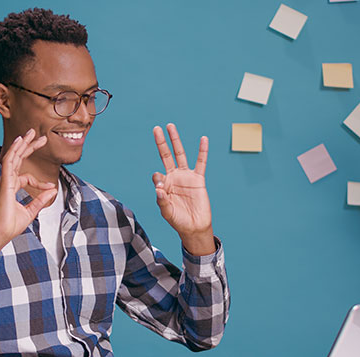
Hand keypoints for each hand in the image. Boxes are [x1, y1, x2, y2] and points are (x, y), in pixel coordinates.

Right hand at [0, 129, 56, 254]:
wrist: (0, 234)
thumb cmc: (10, 226)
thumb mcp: (30, 212)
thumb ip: (40, 200)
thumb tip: (53, 191)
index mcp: (11, 187)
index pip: (27, 177)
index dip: (41, 181)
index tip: (52, 187)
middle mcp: (6, 181)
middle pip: (18, 159)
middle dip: (29, 147)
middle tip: (40, 136)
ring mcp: (4, 181)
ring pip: (13, 157)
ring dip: (22, 144)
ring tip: (31, 133)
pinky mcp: (4, 183)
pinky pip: (8, 163)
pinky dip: (14, 151)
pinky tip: (20, 142)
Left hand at [152, 123, 215, 255]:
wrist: (195, 227)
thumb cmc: (178, 221)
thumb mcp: (166, 212)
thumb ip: (161, 201)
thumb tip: (158, 187)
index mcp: (164, 185)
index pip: (157, 174)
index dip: (158, 180)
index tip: (162, 189)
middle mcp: (174, 178)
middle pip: (166, 156)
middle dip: (161, 142)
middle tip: (156, 129)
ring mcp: (186, 177)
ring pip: (180, 154)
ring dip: (175, 140)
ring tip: (170, 126)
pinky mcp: (198, 179)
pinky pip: (201, 162)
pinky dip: (202, 151)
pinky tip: (203, 139)